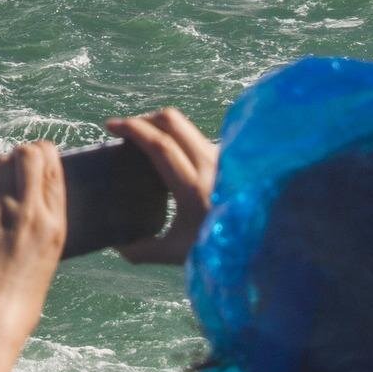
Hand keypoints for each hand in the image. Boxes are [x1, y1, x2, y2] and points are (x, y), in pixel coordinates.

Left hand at [0, 141, 67, 352]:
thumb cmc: (23, 295)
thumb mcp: (48, 255)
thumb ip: (45, 222)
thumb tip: (37, 195)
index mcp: (54, 223)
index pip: (52, 167)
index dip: (46, 152)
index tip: (41, 155)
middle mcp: (28, 212)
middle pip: (27, 153)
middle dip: (24, 152)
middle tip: (21, 163)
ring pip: (1, 163)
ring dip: (3, 167)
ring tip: (3, 183)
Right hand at [107, 109, 217, 265]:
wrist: (261, 245)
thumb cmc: (217, 250)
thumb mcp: (174, 253)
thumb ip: (141, 249)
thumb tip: (114, 243)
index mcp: (193, 188)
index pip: (160, 144)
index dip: (133, 129)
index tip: (111, 126)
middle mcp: (211, 165)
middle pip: (173, 121)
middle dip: (144, 118)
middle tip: (125, 128)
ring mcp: (222, 157)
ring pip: (186, 125)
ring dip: (161, 125)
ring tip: (144, 138)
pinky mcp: (229, 156)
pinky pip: (197, 135)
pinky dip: (177, 135)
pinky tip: (168, 151)